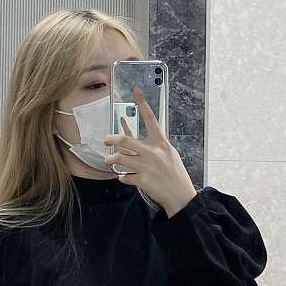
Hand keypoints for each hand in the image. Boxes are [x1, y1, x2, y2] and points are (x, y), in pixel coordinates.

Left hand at [103, 86, 197, 216]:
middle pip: (125, 141)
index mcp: (161, 143)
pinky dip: (122, 177)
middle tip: (106, 140)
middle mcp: (153, 152)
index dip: (143, 103)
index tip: (135, 91)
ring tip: (109, 161)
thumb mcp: (170, 154)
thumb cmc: (175, 174)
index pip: (151, 119)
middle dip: (111, 139)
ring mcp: (146, 167)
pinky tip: (124, 177)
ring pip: (120, 159)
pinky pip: (124, 176)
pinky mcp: (141, 180)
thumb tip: (140, 142)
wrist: (180, 195)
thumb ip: (156, 146)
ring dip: (111, 160)